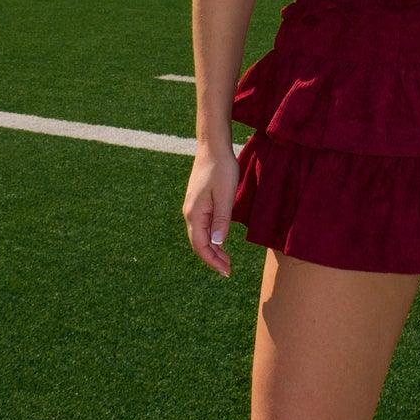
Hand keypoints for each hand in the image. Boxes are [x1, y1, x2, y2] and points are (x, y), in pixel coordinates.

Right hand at [183, 146, 240, 275]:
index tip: (226, 271)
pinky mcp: (198, 203)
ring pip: (200, 236)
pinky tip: (220, 241)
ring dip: (212, 250)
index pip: (201, 246)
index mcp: (196, 214)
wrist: (213, 148)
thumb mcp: (226, 196)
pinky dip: (211, 238)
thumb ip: (222, 220)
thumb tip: (217, 243)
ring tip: (226, 259)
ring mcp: (193, 208)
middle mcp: (190, 213)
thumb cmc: (221, 170)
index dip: (212, 261)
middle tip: (228, 269)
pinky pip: (202, 227)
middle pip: (198, 244)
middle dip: (212, 259)